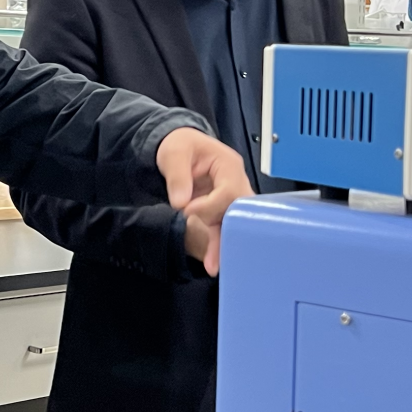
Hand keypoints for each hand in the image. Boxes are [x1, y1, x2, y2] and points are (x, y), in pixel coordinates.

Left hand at [156, 127, 252, 275]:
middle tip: (213, 258)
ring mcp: (229, 198)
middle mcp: (235, 183)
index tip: (187, 211)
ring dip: (222, 244)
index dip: (209, 205)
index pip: (228, 191)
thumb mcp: (174, 152)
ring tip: (213, 266)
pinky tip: (212, 260)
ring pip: (232, 224)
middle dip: (225, 234)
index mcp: (228, 165)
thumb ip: (177, 175)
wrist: (178, 147)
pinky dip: (216, 243)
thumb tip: (181, 202)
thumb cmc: (179, 145)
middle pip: (238, 212)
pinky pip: (222, 228)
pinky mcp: (220, 210)